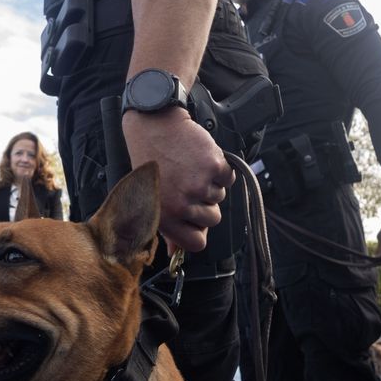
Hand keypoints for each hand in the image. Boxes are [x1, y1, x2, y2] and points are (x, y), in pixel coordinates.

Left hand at [123, 108, 232, 253]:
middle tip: (189, 187)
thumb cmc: (151, 164)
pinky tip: (201, 160)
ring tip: (191, 170)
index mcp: (165, 217)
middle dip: (206, 205)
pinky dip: (220, 170)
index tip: (194, 221)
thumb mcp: (152, 199)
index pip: (196, 243)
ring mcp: (199, 186)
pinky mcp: (214, 167)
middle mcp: (182, 204)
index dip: (198, 231)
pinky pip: (228, 179)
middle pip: (213, 220)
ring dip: (211, 185)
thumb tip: (176, 253)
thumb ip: (167, 228)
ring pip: (220, 198)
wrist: (155, 128)